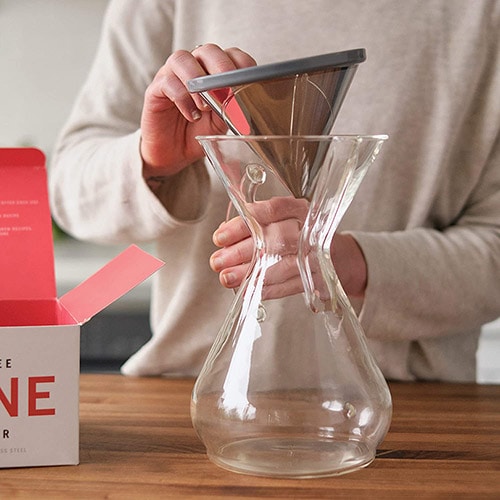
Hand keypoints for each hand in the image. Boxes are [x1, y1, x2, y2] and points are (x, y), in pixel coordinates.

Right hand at [140, 44, 255, 178]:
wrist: (174, 153)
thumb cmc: (197, 133)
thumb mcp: (221, 123)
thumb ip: (231, 109)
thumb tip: (243, 101)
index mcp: (213, 72)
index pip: (230, 54)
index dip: (240, 62)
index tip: (248, 79)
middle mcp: (193, 68)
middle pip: (207, 50)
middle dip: (221, 66)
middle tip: (227, 88)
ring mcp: (171, 75)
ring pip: (182, 59)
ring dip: (197, 80)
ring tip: (205, 106)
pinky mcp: (155, 89)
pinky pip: (167, 83)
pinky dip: (183, 98)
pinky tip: (192, 115)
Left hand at [210, 197, 366, 298]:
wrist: (339, 257)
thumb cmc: (301, 235)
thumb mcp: (283, 220)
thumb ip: (255, 224)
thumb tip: (224, 233)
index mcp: (300, 210)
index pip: (271, 211)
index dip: (243, 223)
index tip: (220, 236)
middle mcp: (311, 231)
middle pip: (275, 239)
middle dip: (241, 252)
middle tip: (217, 261)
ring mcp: (317, 256)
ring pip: (282, 265)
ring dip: (251, 273)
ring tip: (227, 278)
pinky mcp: (318, 279)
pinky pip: (290, 286)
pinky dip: (266, 289)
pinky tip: (247, 290)